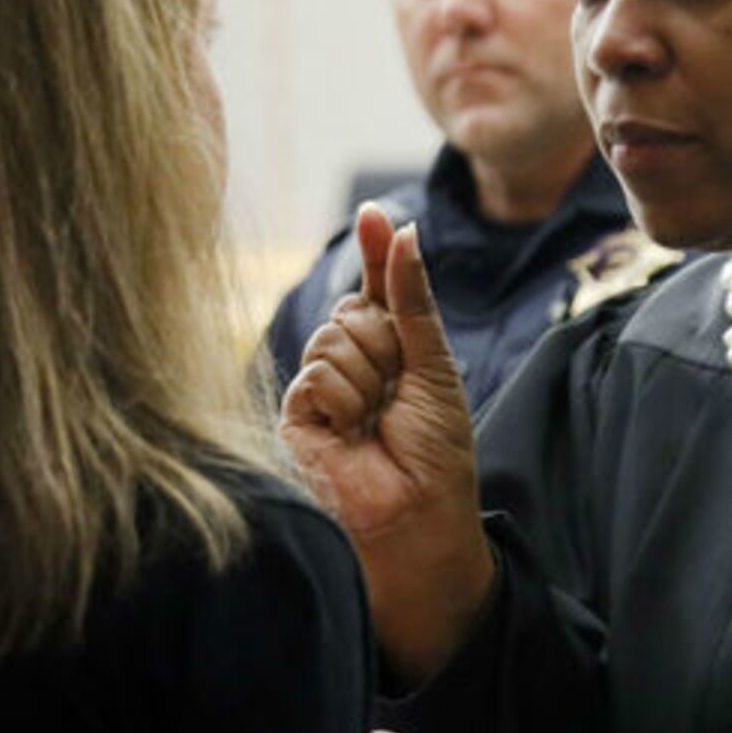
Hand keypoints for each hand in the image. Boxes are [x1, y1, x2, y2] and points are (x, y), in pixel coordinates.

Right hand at [281, 206, 492, 683]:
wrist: (419, 517)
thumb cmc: (436, 452)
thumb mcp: (435, 365)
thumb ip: (411, 299)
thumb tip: (399, 230)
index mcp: (388, 350)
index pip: (377, 290)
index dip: (377, 254)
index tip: (375, 214)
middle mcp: (350, 364)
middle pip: (354, 310)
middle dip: (387, 345)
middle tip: (400, 394)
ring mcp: (320, 388)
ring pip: (333, 337)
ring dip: (370, 377)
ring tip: (379, 419)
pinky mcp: (294, 414)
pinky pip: (315, 372)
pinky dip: (343, 397)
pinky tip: (352, 431)